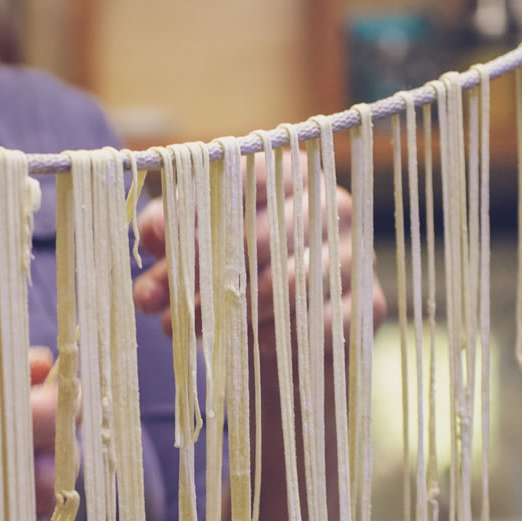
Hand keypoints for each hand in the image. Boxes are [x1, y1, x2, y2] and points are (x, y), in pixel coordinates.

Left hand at [131, 152, 386, 366]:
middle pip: (263, 236)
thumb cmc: (232, 279)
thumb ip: (167, 235)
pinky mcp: (368, 304)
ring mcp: (356, 254)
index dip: (200, 218)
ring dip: (235, 312)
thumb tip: (152, 232)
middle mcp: (330, 205)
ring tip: (195, 330)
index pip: (247, 175)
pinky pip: (317, 323)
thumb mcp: (190, 252)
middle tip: (170, 310)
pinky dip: (274, 338)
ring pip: (290, 282)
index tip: (164, 255)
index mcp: (288, 174)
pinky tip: (248, 345)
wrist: (282, 344)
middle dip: (207, 279)